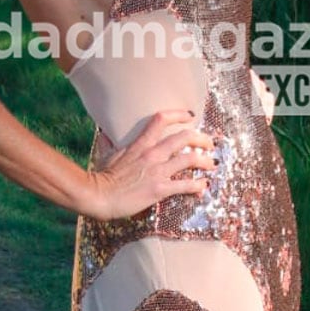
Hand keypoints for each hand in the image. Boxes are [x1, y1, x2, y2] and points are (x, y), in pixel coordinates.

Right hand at [82, 110, 215, 220]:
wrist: (98, 196)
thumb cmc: (101, 177)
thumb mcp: (106, 155)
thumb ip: (110, 143)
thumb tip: (104, 133)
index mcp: (140, 144)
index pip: (161, 120)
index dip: (179, 115)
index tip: (190, 116)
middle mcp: (152, 154)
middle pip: (184, 137)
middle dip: (201, 138)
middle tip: (209, 143)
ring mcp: (157, 171)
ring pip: (190, 159)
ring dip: (205, 161)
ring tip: (212, 164)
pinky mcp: (160, 189)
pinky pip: (185, 185)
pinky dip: (198, 185)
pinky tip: (204, 186)